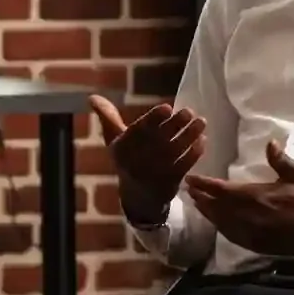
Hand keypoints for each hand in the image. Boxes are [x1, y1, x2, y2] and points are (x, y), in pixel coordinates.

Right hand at [90, 95, 205, 224]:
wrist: (138, 197)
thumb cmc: (127, 160)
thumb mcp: (114, 141)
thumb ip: (108, 118)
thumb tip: (92, 97)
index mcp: (123, 148)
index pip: (140, 130)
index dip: (155, 118)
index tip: (167, 107)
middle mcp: (138, 160)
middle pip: (161, 139)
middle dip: (176, 125)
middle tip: (189, 111)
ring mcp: (156, 172)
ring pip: (176, 150)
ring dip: (190, 135)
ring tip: (201, 121)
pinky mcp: (171, 181)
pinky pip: (185, 165)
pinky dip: (195, 152)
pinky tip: (202, 140)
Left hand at [183, 139, 293, 259]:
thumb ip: (281, 160)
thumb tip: (269, 143)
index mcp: (258, 196)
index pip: (223, 190)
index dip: (205, 184)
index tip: (191, 179)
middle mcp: (250, 216)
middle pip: (217, 207)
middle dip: (202, 198)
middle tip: (189, 190)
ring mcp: (253, 233)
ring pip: (222, 223)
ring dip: (208, 213)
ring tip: (198, 204)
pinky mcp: (258, 245)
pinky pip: (233, 236)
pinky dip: (221, 228)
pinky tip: (218, 223)